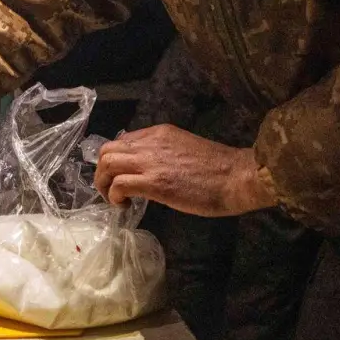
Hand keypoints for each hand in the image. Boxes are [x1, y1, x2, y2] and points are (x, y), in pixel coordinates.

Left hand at [93, 124, 275, 216]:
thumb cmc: (219, 169)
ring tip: (114, 199)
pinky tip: (124, 205)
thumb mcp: (185, 150)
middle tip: (111, 190)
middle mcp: (150, 143)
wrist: (237, 177)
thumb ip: (164, 154)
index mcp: (159, 134)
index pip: (123, 141)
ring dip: (104, 184)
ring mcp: (151, 162)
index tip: (121, 177)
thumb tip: (148, 169)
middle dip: (102, 172)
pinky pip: (119, 184)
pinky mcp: (155, 182)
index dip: (117, 161)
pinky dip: (114, 196)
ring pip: (108, 163)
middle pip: (107, 150)